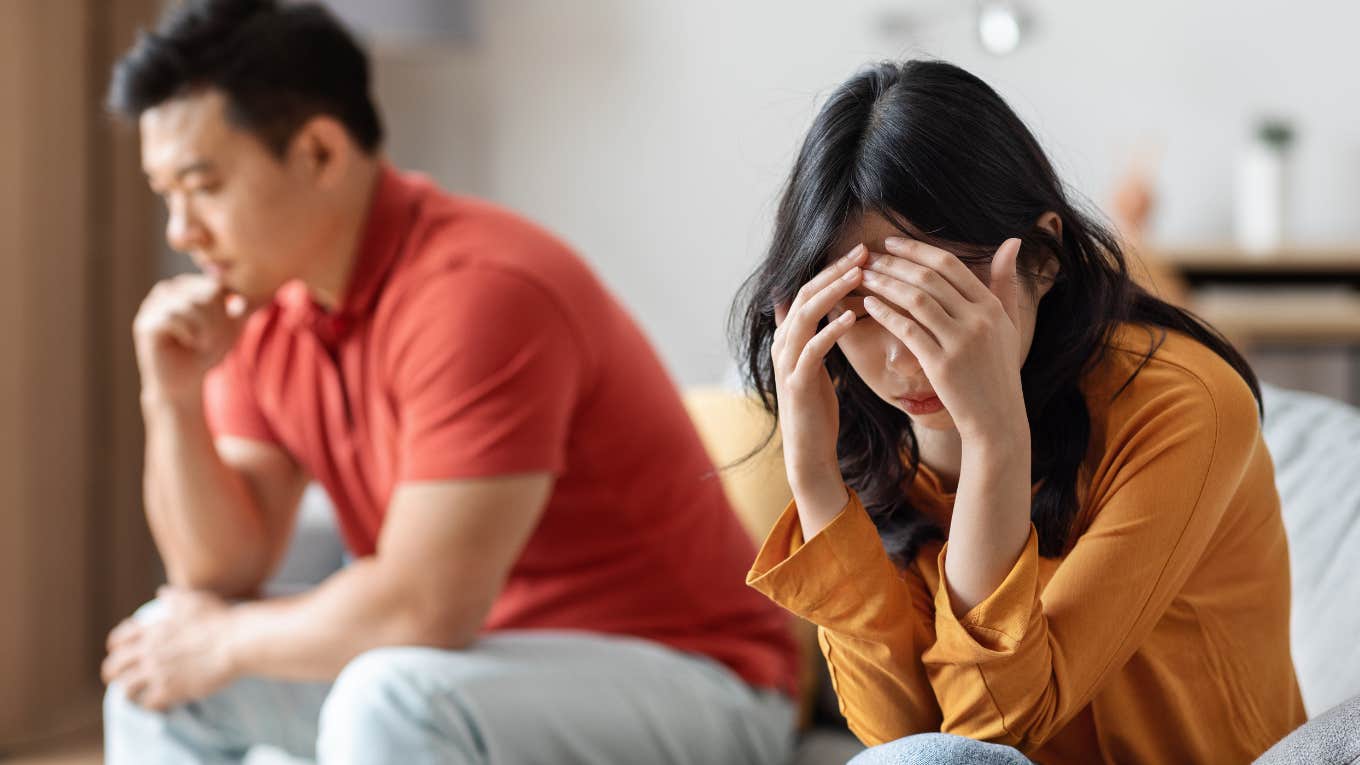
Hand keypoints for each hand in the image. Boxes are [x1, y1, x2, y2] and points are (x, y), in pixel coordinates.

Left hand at [102, 587, 237, 710]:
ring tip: (135, 696)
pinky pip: (148, 703)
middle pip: (114, 667)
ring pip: (126, 689)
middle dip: (113, 674)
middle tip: (118, 679)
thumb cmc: (219, 620)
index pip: (118, 640)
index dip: (116, 647)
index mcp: (152, 629)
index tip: (119, 652)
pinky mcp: (170, 690)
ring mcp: (158, 672)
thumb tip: (161, 593)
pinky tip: (157, 704)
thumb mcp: (194, 600)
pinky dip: (150, 705)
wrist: (236, 643)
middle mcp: (149, 651)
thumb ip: (173, 597)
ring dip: (128, 693)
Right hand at [133, 275, 250, 403]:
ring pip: (190, 305)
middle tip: (211, 341)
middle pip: (204, 294)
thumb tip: (267, 291)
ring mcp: (152, 305)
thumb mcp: (231, 327)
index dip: (225, 311)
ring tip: (202, 344)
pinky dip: (190, 334)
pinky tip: (189, 344)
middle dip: (216, 322)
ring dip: (205, 330)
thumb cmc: (205, 352)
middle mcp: (166, 290)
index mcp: (185, 286)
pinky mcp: (146, 324)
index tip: (223, 331)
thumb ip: (245, 308)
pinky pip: (175, 318)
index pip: (215, 285)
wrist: (184, 383)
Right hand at [771, 244, 866, 534]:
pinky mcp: (796, 383)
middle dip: (834, 271)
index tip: (863, 251)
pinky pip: (812, 349)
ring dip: (832, 292)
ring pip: (804, 316)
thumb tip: (842, 306)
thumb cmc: (819, 407)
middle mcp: (782, 344)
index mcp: (789, 337)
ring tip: (859, 275)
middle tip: (863, 251)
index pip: (809, 290)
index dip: (833, 269)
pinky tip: (850, 317)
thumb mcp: (819, 364)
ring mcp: (786, 362)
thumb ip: (822, 335)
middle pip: (804, 295)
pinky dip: (830, 330)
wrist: (809, 450)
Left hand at [860, 236, 1028, 442]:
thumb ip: (1006, 283)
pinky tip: (868, 304)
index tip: (891, 243)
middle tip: (868, 256)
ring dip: (885, 284)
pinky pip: (907, 330)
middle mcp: (978, 320)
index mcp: (991, 306)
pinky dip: (885, 313)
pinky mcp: (941, 364)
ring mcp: (960, 342)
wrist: (996, 418)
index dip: (917, 250)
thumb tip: (1012, 241)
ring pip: (915, 300)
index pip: (950, 264)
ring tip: (863, 276)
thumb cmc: (998, 370)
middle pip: (929, 278)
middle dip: (894, 263)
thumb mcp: (1010, 324)